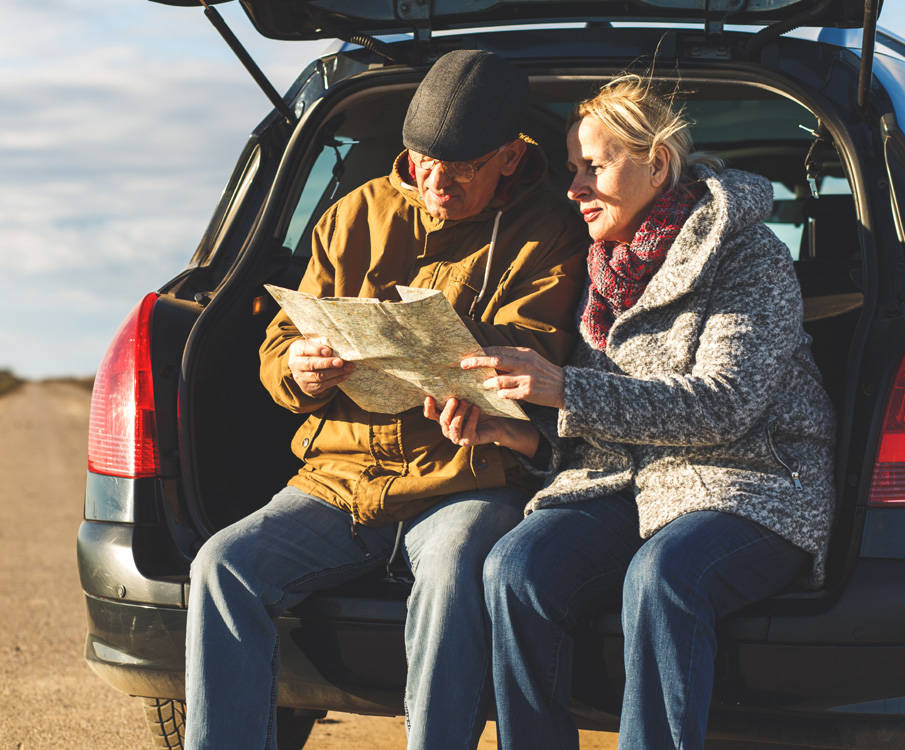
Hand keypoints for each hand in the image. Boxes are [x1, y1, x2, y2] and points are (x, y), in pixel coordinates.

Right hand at [287, 337, 354, 397]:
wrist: (303, 365)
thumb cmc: (312, 350)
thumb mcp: (314, 343)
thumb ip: (322, 344)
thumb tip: (333, 351)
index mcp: (296, 350)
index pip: (305, 349)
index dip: (317, 350)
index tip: (329, 351)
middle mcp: (295, 365)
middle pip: (311, 365)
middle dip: (327, 363)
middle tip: (341, 362)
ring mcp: (300, 377)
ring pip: (318, 377)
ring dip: (335, 373)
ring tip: (347, 368)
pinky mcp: (308, 387)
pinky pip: (323, 385)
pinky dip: (335, 380)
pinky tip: (345, 375)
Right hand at [424, 396, 539, 456]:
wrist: (497, 422)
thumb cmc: (480, 408)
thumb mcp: (467, 398)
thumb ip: (457, 392)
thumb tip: (449, 373)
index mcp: (445, 418)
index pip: (431, 414)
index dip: (428, 407)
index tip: (430, 396)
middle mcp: (448, 429)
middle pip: (443, 420)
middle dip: (448, 409)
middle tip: (454, 398)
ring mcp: (458, 437)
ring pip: (453, 426)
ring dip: (459, 414)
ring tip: (466, 402)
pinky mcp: (469, 441)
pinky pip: (468, 431)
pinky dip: (472, 419)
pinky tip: (476, 409)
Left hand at [460, 346, 564, 408]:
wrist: (565, 387)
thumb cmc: (544, 373)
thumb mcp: (531, 360)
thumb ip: (513, 359)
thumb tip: (491, 359)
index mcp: (524, 353)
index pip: (498, 350)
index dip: (481, 353)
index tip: (468, 356)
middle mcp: (524, 363)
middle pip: (495, 360)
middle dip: (477, 362)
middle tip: (463, 365)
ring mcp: (526, 378)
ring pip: (499, 379)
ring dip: (488, 382)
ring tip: (484, 384)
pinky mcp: (528, 392)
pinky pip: (507, 394)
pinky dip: (500, 394)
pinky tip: (499, 395)